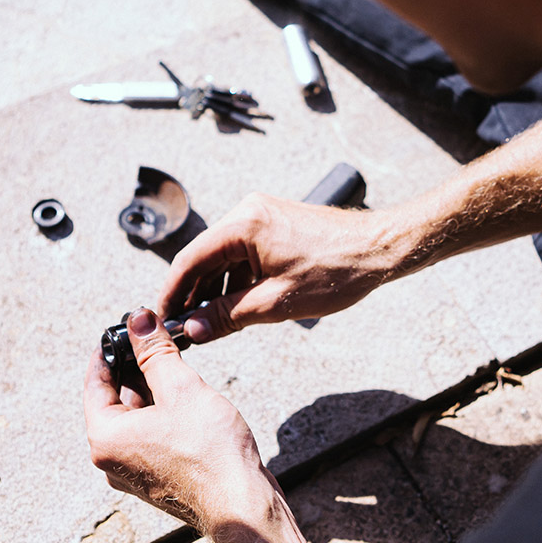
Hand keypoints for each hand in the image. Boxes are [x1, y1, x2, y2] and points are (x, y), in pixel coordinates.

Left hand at [83, 308, 305, 542]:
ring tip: (174, 365)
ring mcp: (135, 470)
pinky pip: (150, 434)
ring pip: (134, 417)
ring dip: (151, 389)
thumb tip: (139, 321)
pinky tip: (184, 398)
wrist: (242, 503)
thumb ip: (155, 352)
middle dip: (134, 367)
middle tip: (154, 340)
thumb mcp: (181, 388)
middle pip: (114, 399)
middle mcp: (113, 458)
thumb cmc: (210, 454)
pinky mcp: (157, 476)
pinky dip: (162, 412)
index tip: (124, 329)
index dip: (110, 350)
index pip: (95, 382)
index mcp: (105, 437)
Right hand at [159, 193, 412, 343]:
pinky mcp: (274, 224)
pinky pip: (242, 254)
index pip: (189, 260)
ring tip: (211, 325)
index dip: (171, 293)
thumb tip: (193, 330)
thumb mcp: (275, 302)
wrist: (380, 249)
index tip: (162, 320)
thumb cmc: (335, 272)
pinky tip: (237, 307)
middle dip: (193, 295)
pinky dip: (235, 280)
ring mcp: (261, 216)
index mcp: (242, 225)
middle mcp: (247, 212)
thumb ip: (227, 316)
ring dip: (215, 290)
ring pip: (223, 258)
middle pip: (204, 258)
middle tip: (185, 329)